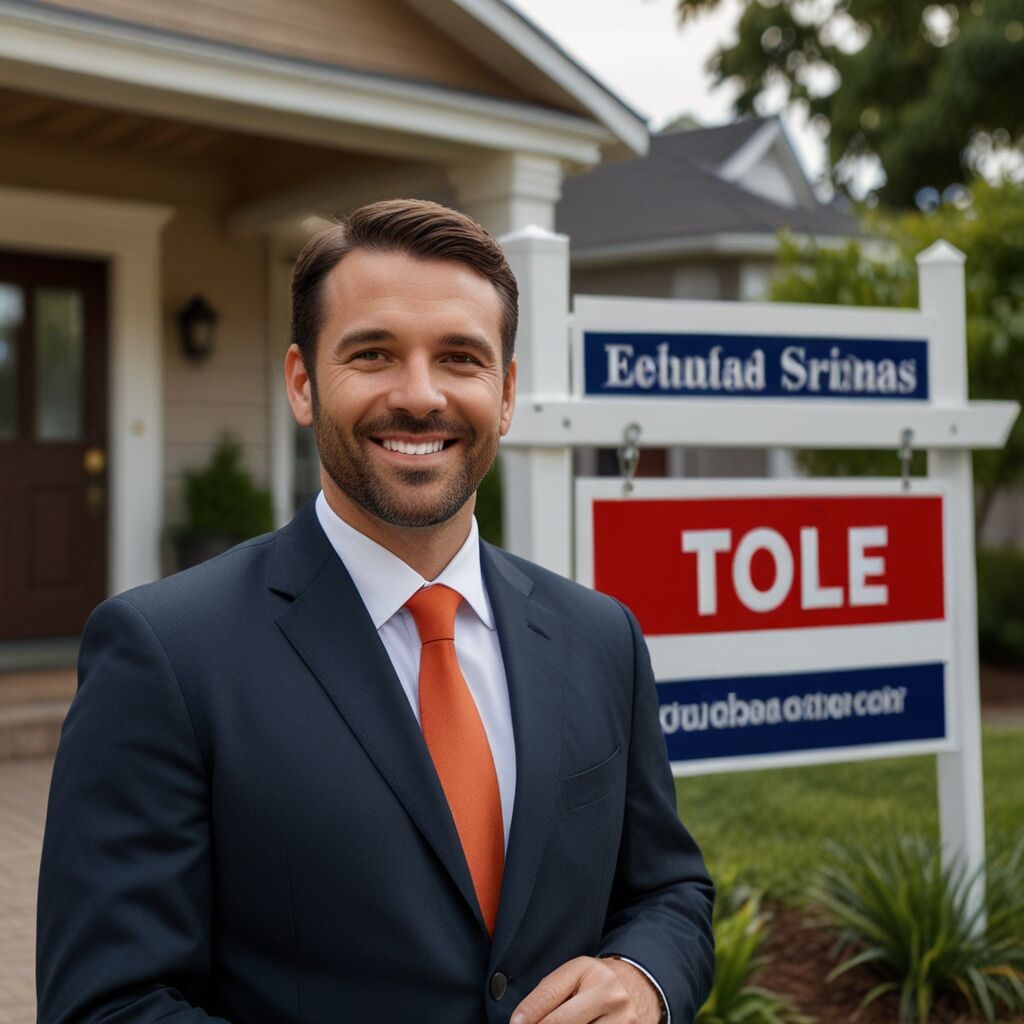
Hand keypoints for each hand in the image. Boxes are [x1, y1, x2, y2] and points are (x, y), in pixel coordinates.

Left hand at [510, 956, 660, 1023]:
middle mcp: (609, 996)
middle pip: (561, 1023)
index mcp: (589, 972)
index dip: (528, 1014)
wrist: (638, 988)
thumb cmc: (596, 982)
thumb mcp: (574, 976)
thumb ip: (547, 994)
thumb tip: (520, 1022)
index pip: (550, 995)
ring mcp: (623, 1021)